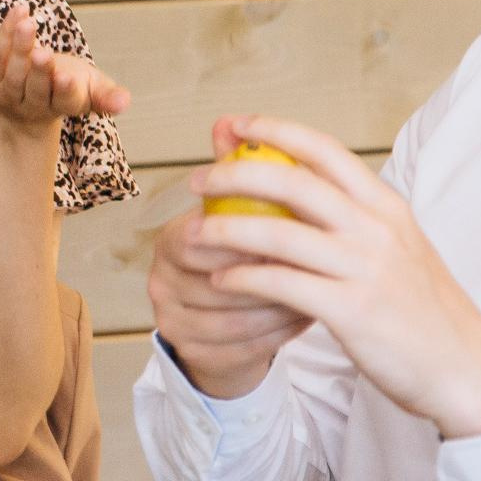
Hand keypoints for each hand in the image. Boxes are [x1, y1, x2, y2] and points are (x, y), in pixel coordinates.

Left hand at [0, 5, 130, 134]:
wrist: (21, 99)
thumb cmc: (64, 86)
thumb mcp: (90, 89)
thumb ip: (108, 95)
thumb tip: (125, 103)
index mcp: (61, 106)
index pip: (64, 101)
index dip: (65, 90)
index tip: (66, 76)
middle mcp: (31, 105)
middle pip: (35, 89)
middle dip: (40, 71)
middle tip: (43, 53)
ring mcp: (6, 94)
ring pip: (12, 73)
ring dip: (19, 47)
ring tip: (27, 24)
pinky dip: (5, 32)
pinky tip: (18, 11)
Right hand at [146, 122, 312, 398]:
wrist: (229, 327)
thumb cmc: (244, 259)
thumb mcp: (241, 214)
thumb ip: (238, 169)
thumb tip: (229, 123)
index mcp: (169, 241)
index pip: (197, 236)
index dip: (243, 234)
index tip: (292, 229)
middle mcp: (161, 283)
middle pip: (216, 280)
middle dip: (269, 272)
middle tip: (315, 264)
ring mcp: (174, 324)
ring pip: (235, 316)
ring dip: (283, 303)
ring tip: (319, 290)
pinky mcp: (196, 357)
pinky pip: (246, 346)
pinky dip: (281, 331)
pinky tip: (308, 315)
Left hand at [190, 115, 480, 436]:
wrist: (464, 368)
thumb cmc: (421, 309)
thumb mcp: (395, 247)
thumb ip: (349, 213)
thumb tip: (296, 181)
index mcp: (386, 206)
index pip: (324, 148)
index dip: (274, 129)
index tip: (232, 125)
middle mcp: (376, 228)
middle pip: (292, 181)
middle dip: (233, 173)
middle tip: (196, 180)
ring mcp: (365, 268)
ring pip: (277, 231)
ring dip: (224, 228)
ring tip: (192, 232)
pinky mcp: (352, 311)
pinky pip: (281, 284)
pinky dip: (242, 277)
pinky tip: (219, 279)